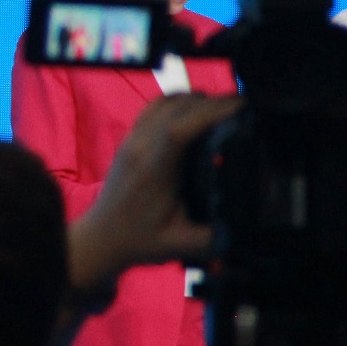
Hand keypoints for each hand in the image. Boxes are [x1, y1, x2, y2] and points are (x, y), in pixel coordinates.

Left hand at [69, 94, 239, 288]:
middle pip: (176, 108)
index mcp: (153, 171)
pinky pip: (154, 107)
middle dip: (213, 102)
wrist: (102, 238)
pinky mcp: (130, 140)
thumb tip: (242, 228)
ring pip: (164, 102)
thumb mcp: (180, 246)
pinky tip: (198, 110)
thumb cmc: (139, 241)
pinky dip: (179, 102)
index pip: (180, 129)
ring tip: (226, 107)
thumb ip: (213, 239)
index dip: (212, 113)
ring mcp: (132, 141)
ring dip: (196, 99)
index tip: (241, 107)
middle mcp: (139, 149)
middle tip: (245, 107)